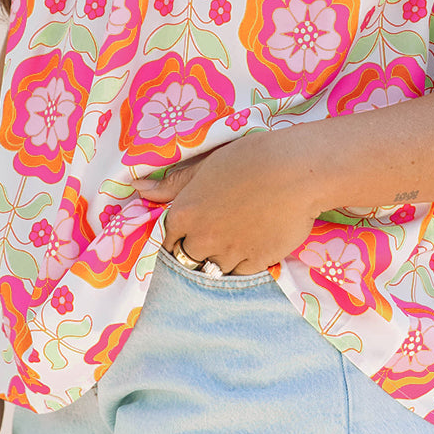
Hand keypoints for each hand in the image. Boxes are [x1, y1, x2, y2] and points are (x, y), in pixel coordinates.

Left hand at [137, 129, 323, 274]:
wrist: (296, 170)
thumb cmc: (251, 158)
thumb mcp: (206, 165)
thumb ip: (172, 183)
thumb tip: (137, 188)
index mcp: (184, 213)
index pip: (167, 241)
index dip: (178, 239)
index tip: (189, 234)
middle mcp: (201, 238)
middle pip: (187, 260)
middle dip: (197, 252)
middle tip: (217, 235)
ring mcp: (228, 254)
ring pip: (213, 271)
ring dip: (220, 261)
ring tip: (237, 239)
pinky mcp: (255, 264)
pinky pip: (240, 275)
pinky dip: (243, 266)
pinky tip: (253, 245)